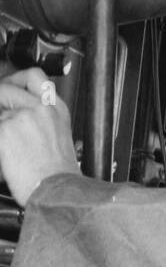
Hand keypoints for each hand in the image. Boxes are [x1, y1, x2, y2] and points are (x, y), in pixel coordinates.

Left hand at [0, 70, 81, 206]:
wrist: (58, 189)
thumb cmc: (59, 172)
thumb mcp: (60, 136)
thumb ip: (42, 118)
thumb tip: (20, 113)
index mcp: (57, 109)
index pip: (35, 77)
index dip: (18, 79)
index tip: (11, 86)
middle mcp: (40, 109)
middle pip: (7, 87)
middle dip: (0, 96)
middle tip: (2, 111)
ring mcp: (21, 118)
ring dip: (2, 126)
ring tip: (10, 141)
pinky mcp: (4, 131)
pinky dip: (0, 139)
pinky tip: (7, 152)